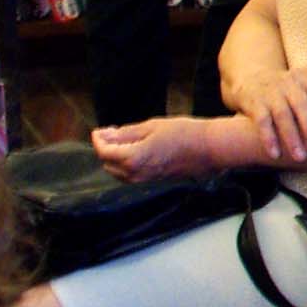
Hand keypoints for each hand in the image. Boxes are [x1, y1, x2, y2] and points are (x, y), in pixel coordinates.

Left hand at [92, 116, 242, 180]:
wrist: (208, 149)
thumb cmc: (183, 133)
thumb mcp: (151, 126)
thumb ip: (126, 133)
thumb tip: (104, 134)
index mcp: (133, 158)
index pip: (104, 152)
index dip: (98, 140)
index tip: (99, 130)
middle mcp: (135, 173)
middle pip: (107, 163)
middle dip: (105, 148)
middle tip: (111, 132)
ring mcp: (144, 179)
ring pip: (118, 171)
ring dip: (115, 157)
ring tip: (123, 140)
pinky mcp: (153, 180)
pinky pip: (130, 175)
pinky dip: (125, 163)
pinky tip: (135, 149)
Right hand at [236, 66, 306, 165]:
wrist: (253, 80)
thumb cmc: (292, 91)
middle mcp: (290, 83)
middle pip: (301, 102)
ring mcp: (271, 93)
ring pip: (282, 115)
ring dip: (291, 137)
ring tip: (301, 157)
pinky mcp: (256, 104)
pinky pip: (262, 122)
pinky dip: (269, 139)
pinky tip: (275, 155)